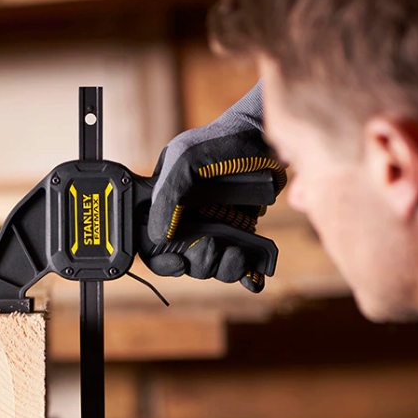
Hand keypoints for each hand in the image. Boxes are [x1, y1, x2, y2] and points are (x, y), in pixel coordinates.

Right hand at [141, 82, 285, 291]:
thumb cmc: (221, 141)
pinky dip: (246, 276)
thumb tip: (158, 237)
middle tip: (214, 248)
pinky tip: (254, 278)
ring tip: (237, 255)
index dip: (162, 261)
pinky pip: (239, 264)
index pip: (152, 246)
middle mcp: (187, 221)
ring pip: (211, 267)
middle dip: (199, 263)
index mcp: (166, 205)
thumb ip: (166, 196)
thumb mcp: (185, 160)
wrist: (265, 138)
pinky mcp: (240, 234)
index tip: (178, 264)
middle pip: (184, 262)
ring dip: (223, 269)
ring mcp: (214, 228)